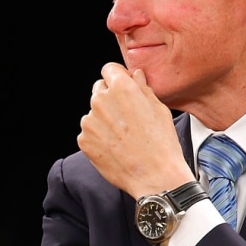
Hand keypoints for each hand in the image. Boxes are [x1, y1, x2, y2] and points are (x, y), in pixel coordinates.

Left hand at [78, 62, 195, 197]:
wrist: (155, 176)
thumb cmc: (162, 142)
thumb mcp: (159, 109)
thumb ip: (142, 88)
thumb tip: (135, 75)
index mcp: (122, 88)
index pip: (109, 69)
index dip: (118, 77)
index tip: (123, 87)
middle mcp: (101, 100)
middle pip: (99, 89)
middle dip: (110, 98)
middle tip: (126, 116)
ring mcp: (90, 121)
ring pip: (94, 113)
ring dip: (104, 120)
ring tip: (123, 136)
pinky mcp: (84, 140)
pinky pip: (89, 133)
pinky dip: (99, 138)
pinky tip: (116, 147)